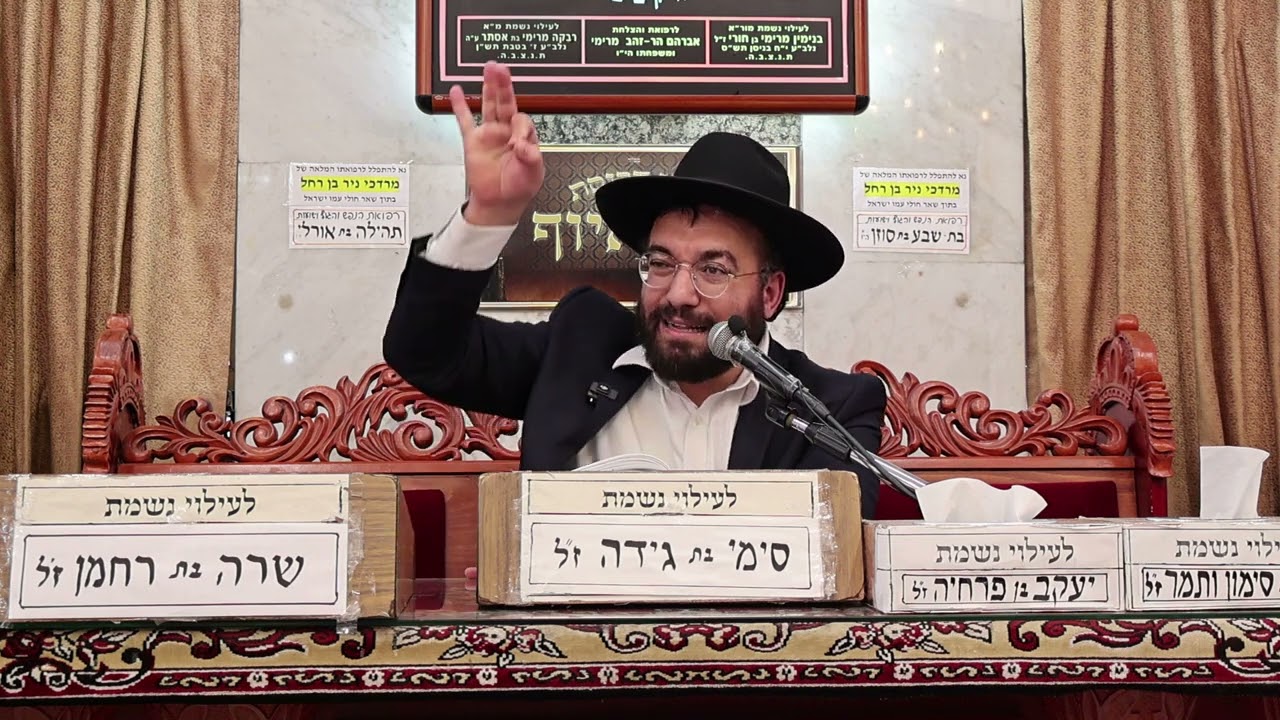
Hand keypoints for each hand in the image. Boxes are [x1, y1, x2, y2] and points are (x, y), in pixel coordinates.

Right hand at [450, 62, 544, 225]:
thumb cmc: (519, 187)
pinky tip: (456, 90)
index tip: (517, 143)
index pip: (522, 119)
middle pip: (506, 102)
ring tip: (489, 68)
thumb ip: (531, 156)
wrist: (500, 202)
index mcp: (525, 136)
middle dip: (504, 85)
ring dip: (489, 87)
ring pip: (489, 105)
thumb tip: (521, 143)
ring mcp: (490, 134)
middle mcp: (507, 131)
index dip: (520, 127)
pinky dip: (460, 106)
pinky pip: (465, 120)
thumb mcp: (533, 172)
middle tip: (501, 68)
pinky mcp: (473, 141)